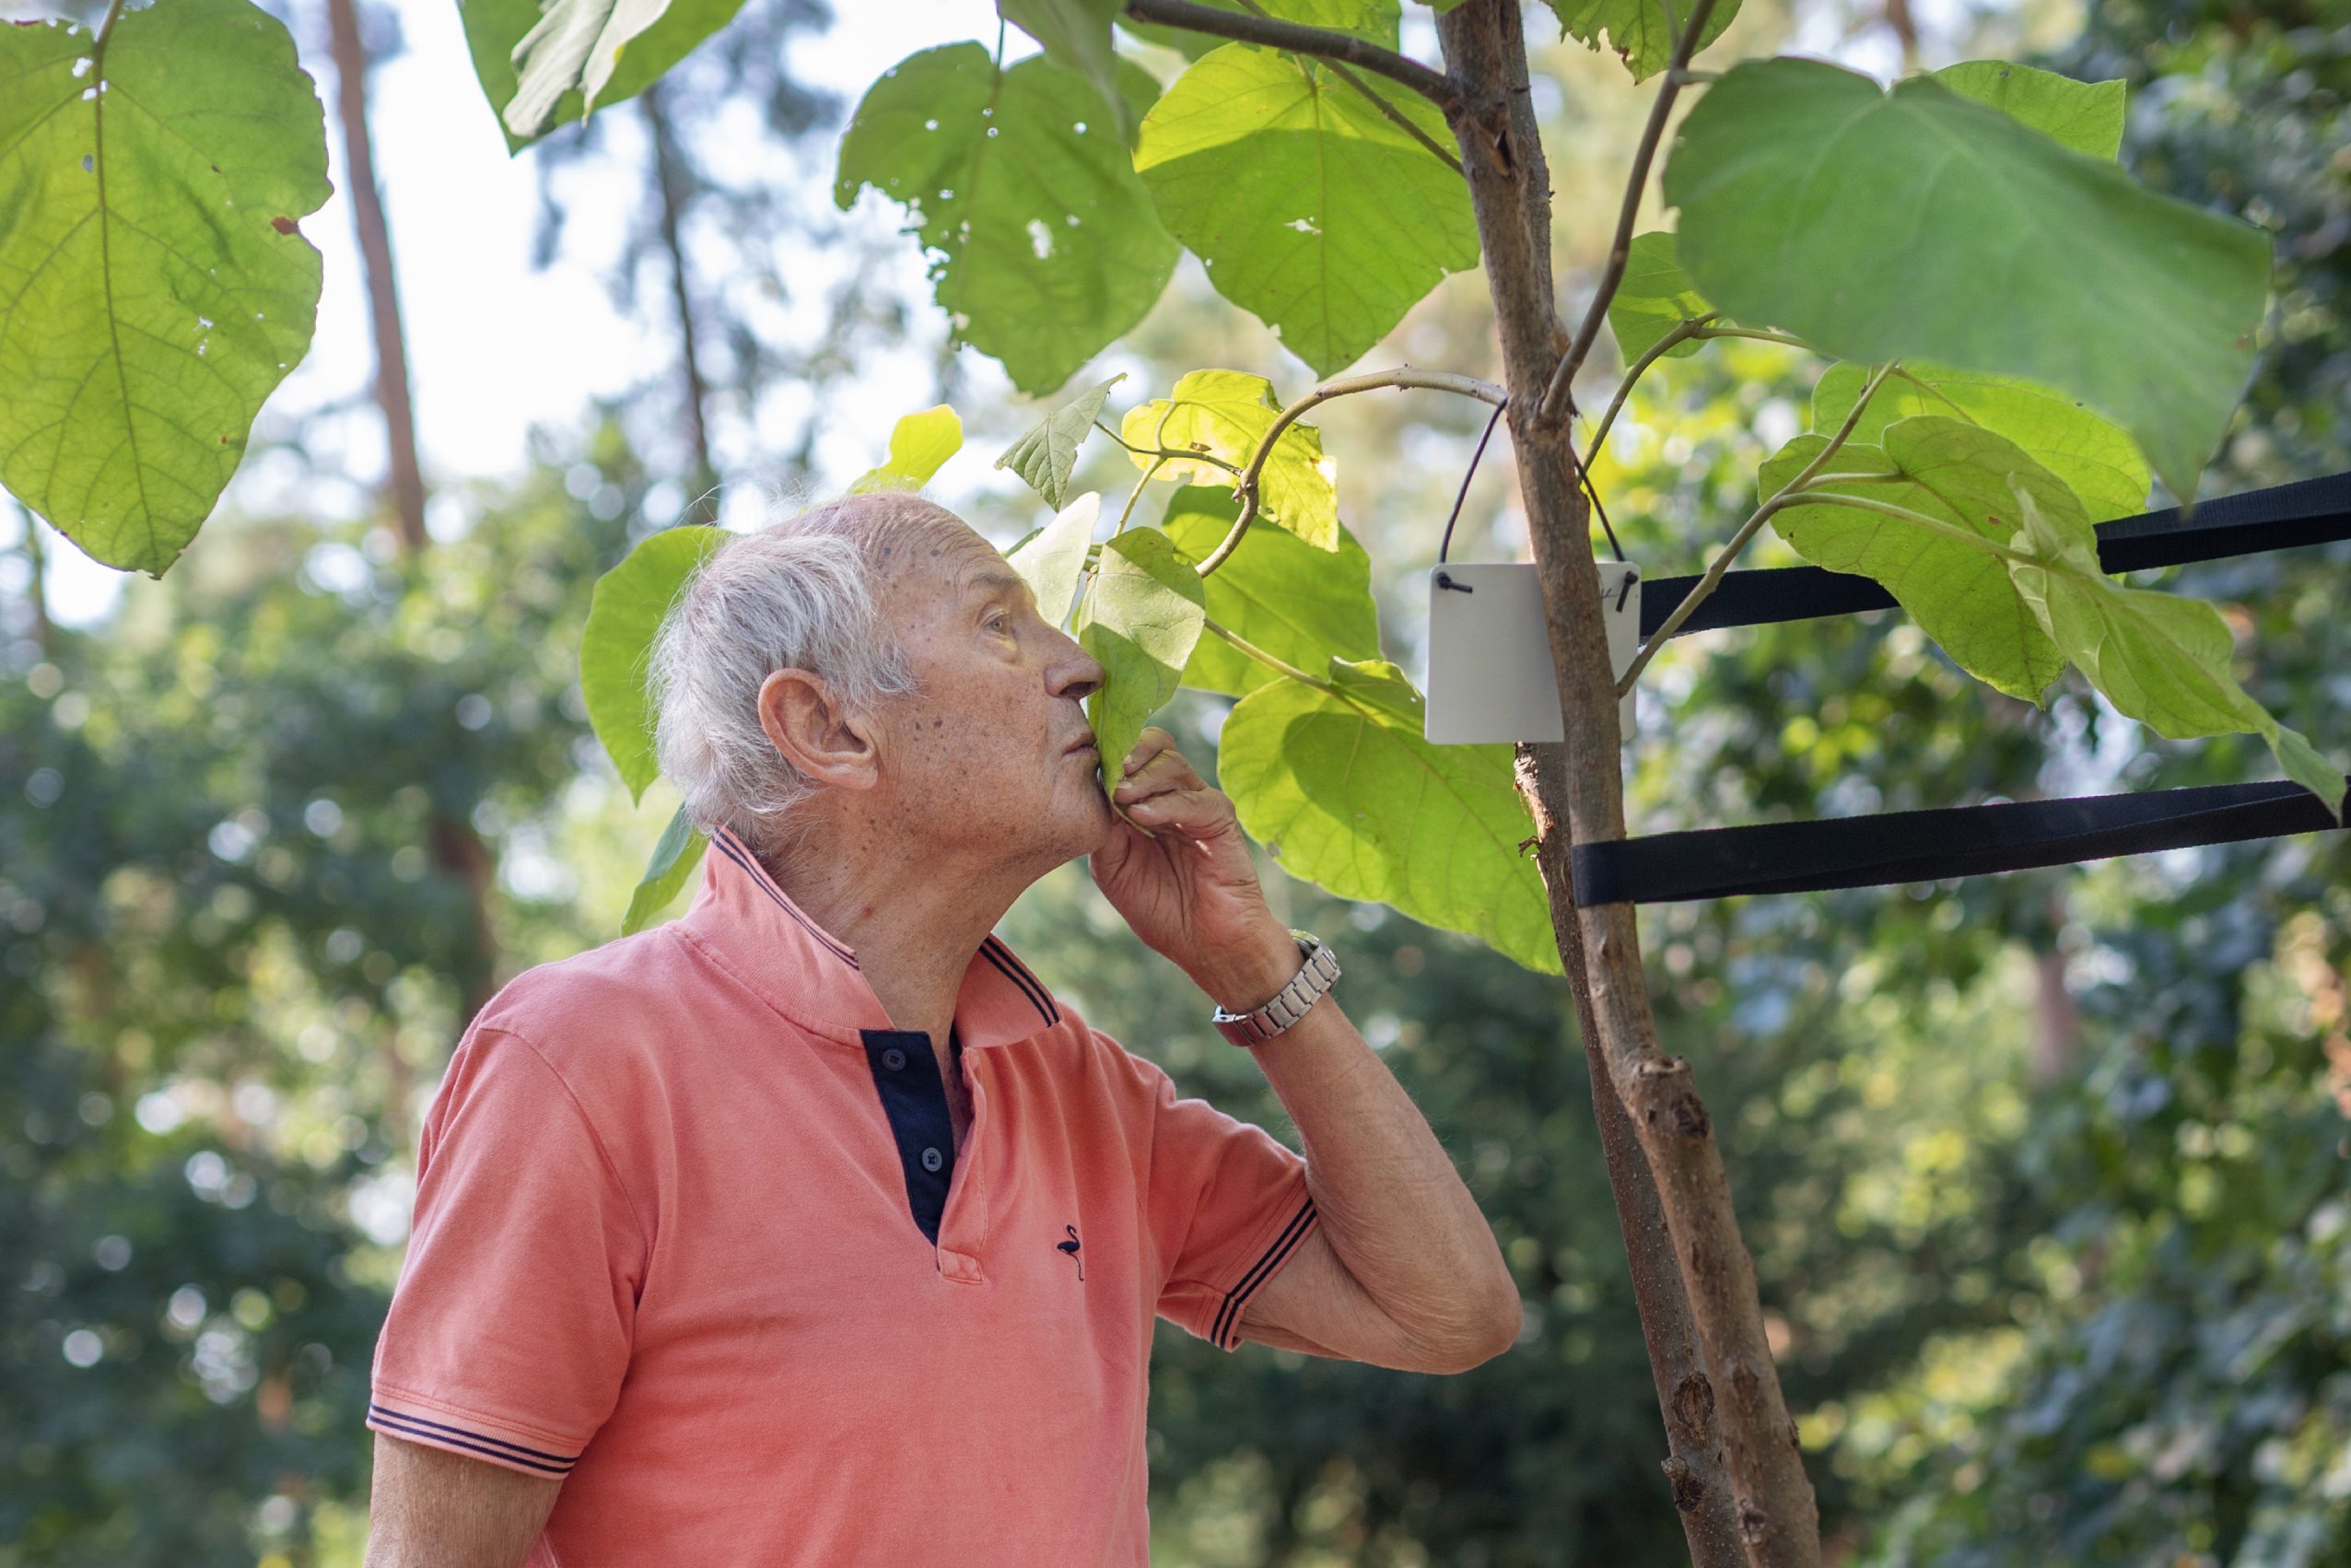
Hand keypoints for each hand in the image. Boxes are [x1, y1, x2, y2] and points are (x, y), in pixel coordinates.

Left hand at [1087, 728, 1298, 1005]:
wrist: (1203, 943)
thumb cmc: (1159, 908)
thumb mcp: (1113, 866)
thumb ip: (1102, 826)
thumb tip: (1087, 788)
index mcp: (1146, 802)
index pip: (1130, 756)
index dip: (1109, 751)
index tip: (1085, 757)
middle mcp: (1173, 796)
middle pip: (1154, 746)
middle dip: (1128, 752)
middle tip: (1109, 770)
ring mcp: (1199, 804)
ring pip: (1172, 765)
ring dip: (1142, 778)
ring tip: (1121, 798)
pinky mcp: (1220, 819)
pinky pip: (1193, 799)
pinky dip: (1165, 805)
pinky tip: (1142, 817)